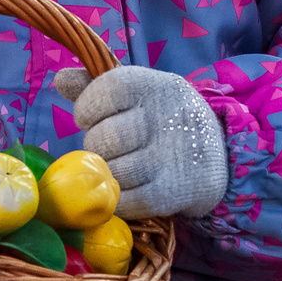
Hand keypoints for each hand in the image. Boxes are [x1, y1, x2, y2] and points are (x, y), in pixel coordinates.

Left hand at [49, 65, 228, 222]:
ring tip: (122, 167)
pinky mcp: (172, 193)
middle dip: (96, 146)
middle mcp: (166, 118)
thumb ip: (96, 85)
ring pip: (110, 171)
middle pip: (102, 138)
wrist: (221, 154)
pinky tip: (128, 189)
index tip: (92, 117)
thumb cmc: (164, 119)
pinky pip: (124, 201)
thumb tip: (60, 79)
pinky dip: (118, 199)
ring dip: (107, 174)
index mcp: (156, 86)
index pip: (106, 90)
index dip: (87, 107)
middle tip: (111, 148)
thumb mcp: (139, 93)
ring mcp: (171, 157)